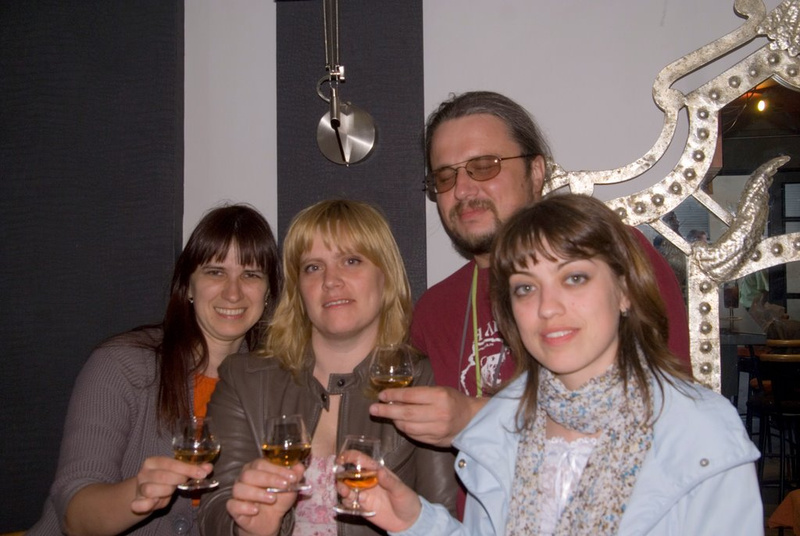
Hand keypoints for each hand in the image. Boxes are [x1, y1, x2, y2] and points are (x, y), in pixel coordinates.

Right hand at [130, 456, 211, 513]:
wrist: (146, 494)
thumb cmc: (165, 480)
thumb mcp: (178, 472)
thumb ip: (193, 469)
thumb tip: (209, 467)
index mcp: (153, 461)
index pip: (171, 463)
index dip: (187, 469)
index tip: (202, 474)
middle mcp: (144, 472)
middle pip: (163, 476)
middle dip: (178, 480)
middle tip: (184, 483)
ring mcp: (139, 487)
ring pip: (152, 490)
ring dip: (166, 492)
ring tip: (170, 491)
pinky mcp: (137, 501)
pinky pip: (140, 504)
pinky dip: (148, 504)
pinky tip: (155, 502)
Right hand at [226, 459, 305, 535]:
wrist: (269, 520)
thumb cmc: (278, 498)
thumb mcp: (289, 487)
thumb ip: (295, 476)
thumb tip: (300, 466)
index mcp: (256, 468)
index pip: (262, 463)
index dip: (277, 469)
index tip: (292, 477)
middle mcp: (244, 478)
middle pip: (249, 474)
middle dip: (269, 479)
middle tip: (284, 485)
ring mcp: (237, 493)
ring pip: (239, 488)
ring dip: (257, 493)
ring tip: (272, 499)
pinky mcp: (234, 508)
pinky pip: (232, 505)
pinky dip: (244, 507)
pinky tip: (255, 510)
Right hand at [336, 465, 420, 531]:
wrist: (408, 521)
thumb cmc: (407, 500)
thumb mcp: (401, 490)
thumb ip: (390, 482)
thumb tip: (380, 471)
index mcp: (376, 471)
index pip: (361, 460)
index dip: (349, 457)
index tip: (341, 458)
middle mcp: (367, 481)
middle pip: (350, 474)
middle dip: (342, 474)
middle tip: (338, 478)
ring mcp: (363, 494)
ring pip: (347, 489)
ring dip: (342, 488)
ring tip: (343, 490)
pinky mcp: (362, 507)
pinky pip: (349, 503)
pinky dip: (346, 502)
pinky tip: (348, 502)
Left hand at [369, 386, 486, 446]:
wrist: (471, 420)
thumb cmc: (453, 400)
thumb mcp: (439, 390)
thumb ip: (419, 394)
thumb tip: (394, 397)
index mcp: (439, 397)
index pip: (411, 395)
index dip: (394, 395)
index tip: (381, 395)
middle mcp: (438, 414)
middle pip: (406, 413)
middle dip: (387, 411)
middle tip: (373, 409)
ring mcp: (436, 430)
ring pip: (408, 427)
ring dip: (394, 421)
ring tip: (386, 415)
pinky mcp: (435, 441)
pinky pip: (414, 436)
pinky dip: (404, 429)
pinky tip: (399, 423)